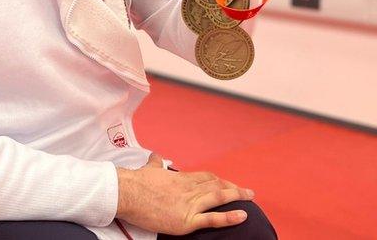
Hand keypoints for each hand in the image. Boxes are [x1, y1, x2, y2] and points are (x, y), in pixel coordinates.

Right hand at [117, 154, 253, 234]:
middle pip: (216, 186)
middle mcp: (189, 189)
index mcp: (181, 178)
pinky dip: (229, 217)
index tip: (228, 183)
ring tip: (250, 197)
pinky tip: (242, 215)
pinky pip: (212, 218)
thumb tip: (155, 155)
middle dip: (233, 188)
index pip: (206, 177)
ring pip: (219, 198)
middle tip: (247, 191)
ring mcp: (189, 204)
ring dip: (237, 196)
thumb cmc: (136, 182)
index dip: (219, 180)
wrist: (127, 193)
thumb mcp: (149, 169)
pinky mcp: (186, 220)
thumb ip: (156, 163)